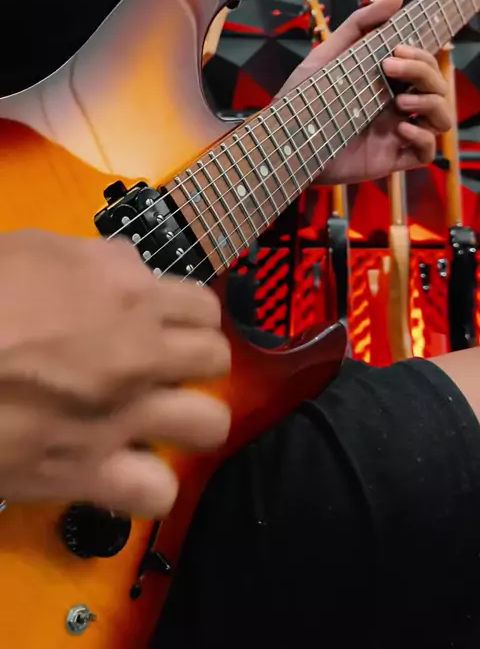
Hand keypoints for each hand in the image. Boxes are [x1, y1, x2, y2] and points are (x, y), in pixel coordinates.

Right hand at [0, 230, 229, 515]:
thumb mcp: (39, 248)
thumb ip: (99, 261)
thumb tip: (130, 274)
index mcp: (128, 293)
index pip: (202, 306)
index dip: (187, 316)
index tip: (166, 325)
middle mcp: (140, 353)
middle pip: (215, 360)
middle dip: (193, 362)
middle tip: (160, 368)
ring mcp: (121, 415)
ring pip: (209, 424)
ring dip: (186, 419)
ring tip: (155, 419)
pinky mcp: (88, 471)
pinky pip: (156, 492)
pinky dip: (145, 483)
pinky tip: (122, 469)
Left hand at [278, 0, 451, 183]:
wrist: (283, 141)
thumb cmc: (301, 99)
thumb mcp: (328, 56)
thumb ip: (360, 25)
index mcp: (385, 82)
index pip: (424, 65)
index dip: (422, 55)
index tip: (397, 50)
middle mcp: (395, 105)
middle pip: (436, 86)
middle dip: (423, 72)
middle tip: (389, 69)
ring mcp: (395, 133)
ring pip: (441, 118)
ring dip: (431, 104)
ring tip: (400, 102)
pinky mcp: (390, 158)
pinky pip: (426, 151)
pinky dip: (423, 138)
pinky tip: (400, 128)